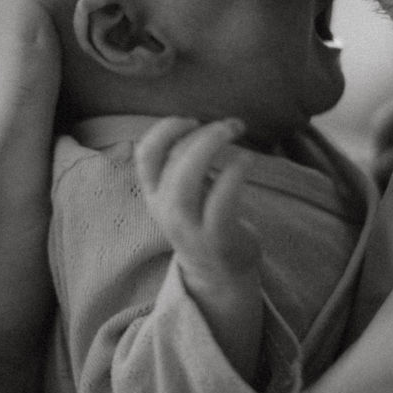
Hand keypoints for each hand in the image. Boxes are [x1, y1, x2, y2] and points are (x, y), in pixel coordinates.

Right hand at [134, 117, 260, 285]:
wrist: (218, 272)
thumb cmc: (204, 221)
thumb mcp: (185, 192)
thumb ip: (183, 162)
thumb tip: (197, 123)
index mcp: (154, 193)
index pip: (145, 154)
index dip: (164, 129)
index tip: (191, 120)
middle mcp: (165, 209)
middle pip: (171, 162)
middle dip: (199, 135)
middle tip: (229, 124)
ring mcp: (188, 226)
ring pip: (186, 180)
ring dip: (211, 147)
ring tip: (235, 132)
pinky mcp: (215, 238)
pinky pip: (220, 201)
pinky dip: (233, 174)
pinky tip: (247, 160)